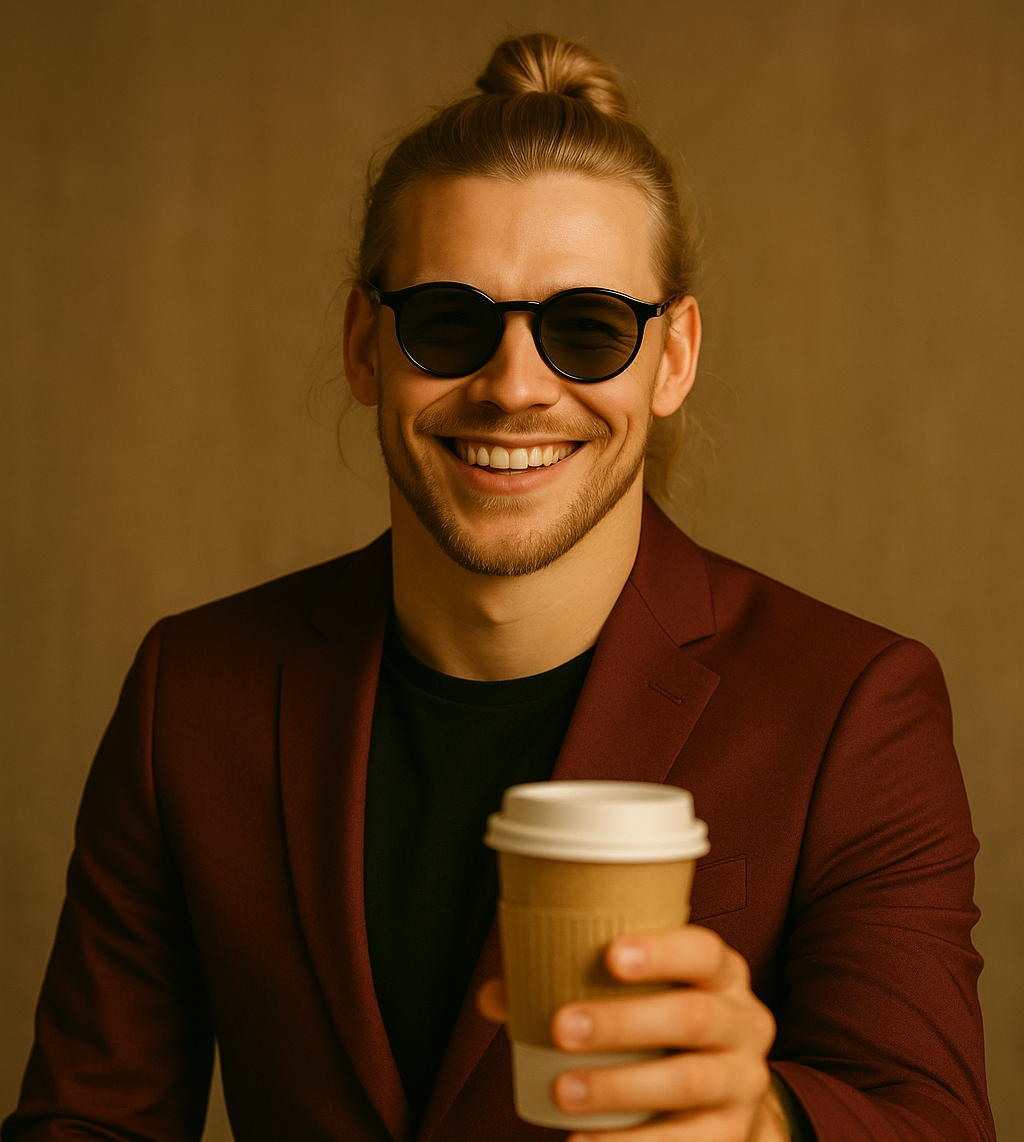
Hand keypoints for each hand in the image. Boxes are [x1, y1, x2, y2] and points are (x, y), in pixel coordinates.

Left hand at [476, 925, 787, 1141]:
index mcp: (722, 974)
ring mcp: (744, 1082)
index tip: (609, 955)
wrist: (725, 1093)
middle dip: (624, 1022)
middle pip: (693, 1018)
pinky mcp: (732, 1133)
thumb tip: (495, 996)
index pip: (703, 951)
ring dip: (620, 1087)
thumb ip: (571, 982)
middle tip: (562, 1027)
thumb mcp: (638, 994)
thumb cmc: (661, 1022)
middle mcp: (744, 1023)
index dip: (662, 951)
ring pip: (688, 1082)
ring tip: (563, 1092)